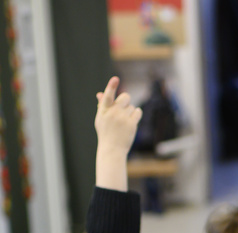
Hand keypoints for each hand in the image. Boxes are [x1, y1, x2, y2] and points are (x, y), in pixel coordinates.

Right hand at [94, 76, 141, 190]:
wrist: (112, 149)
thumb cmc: (106, 133)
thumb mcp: (101, 119)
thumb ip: (102, 106)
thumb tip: (100, 93)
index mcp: (103, 110)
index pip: (107, 96)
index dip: (111, 87)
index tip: (115, 79)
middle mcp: (112, 113)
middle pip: (125, 97)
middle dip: (125, 101)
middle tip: (123, 109)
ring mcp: (122, 118)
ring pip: (131, 106)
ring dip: (130, 112)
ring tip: (124, 122)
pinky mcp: (131, 124)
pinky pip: (137, 112)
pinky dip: (136, 115)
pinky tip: (131, 122)